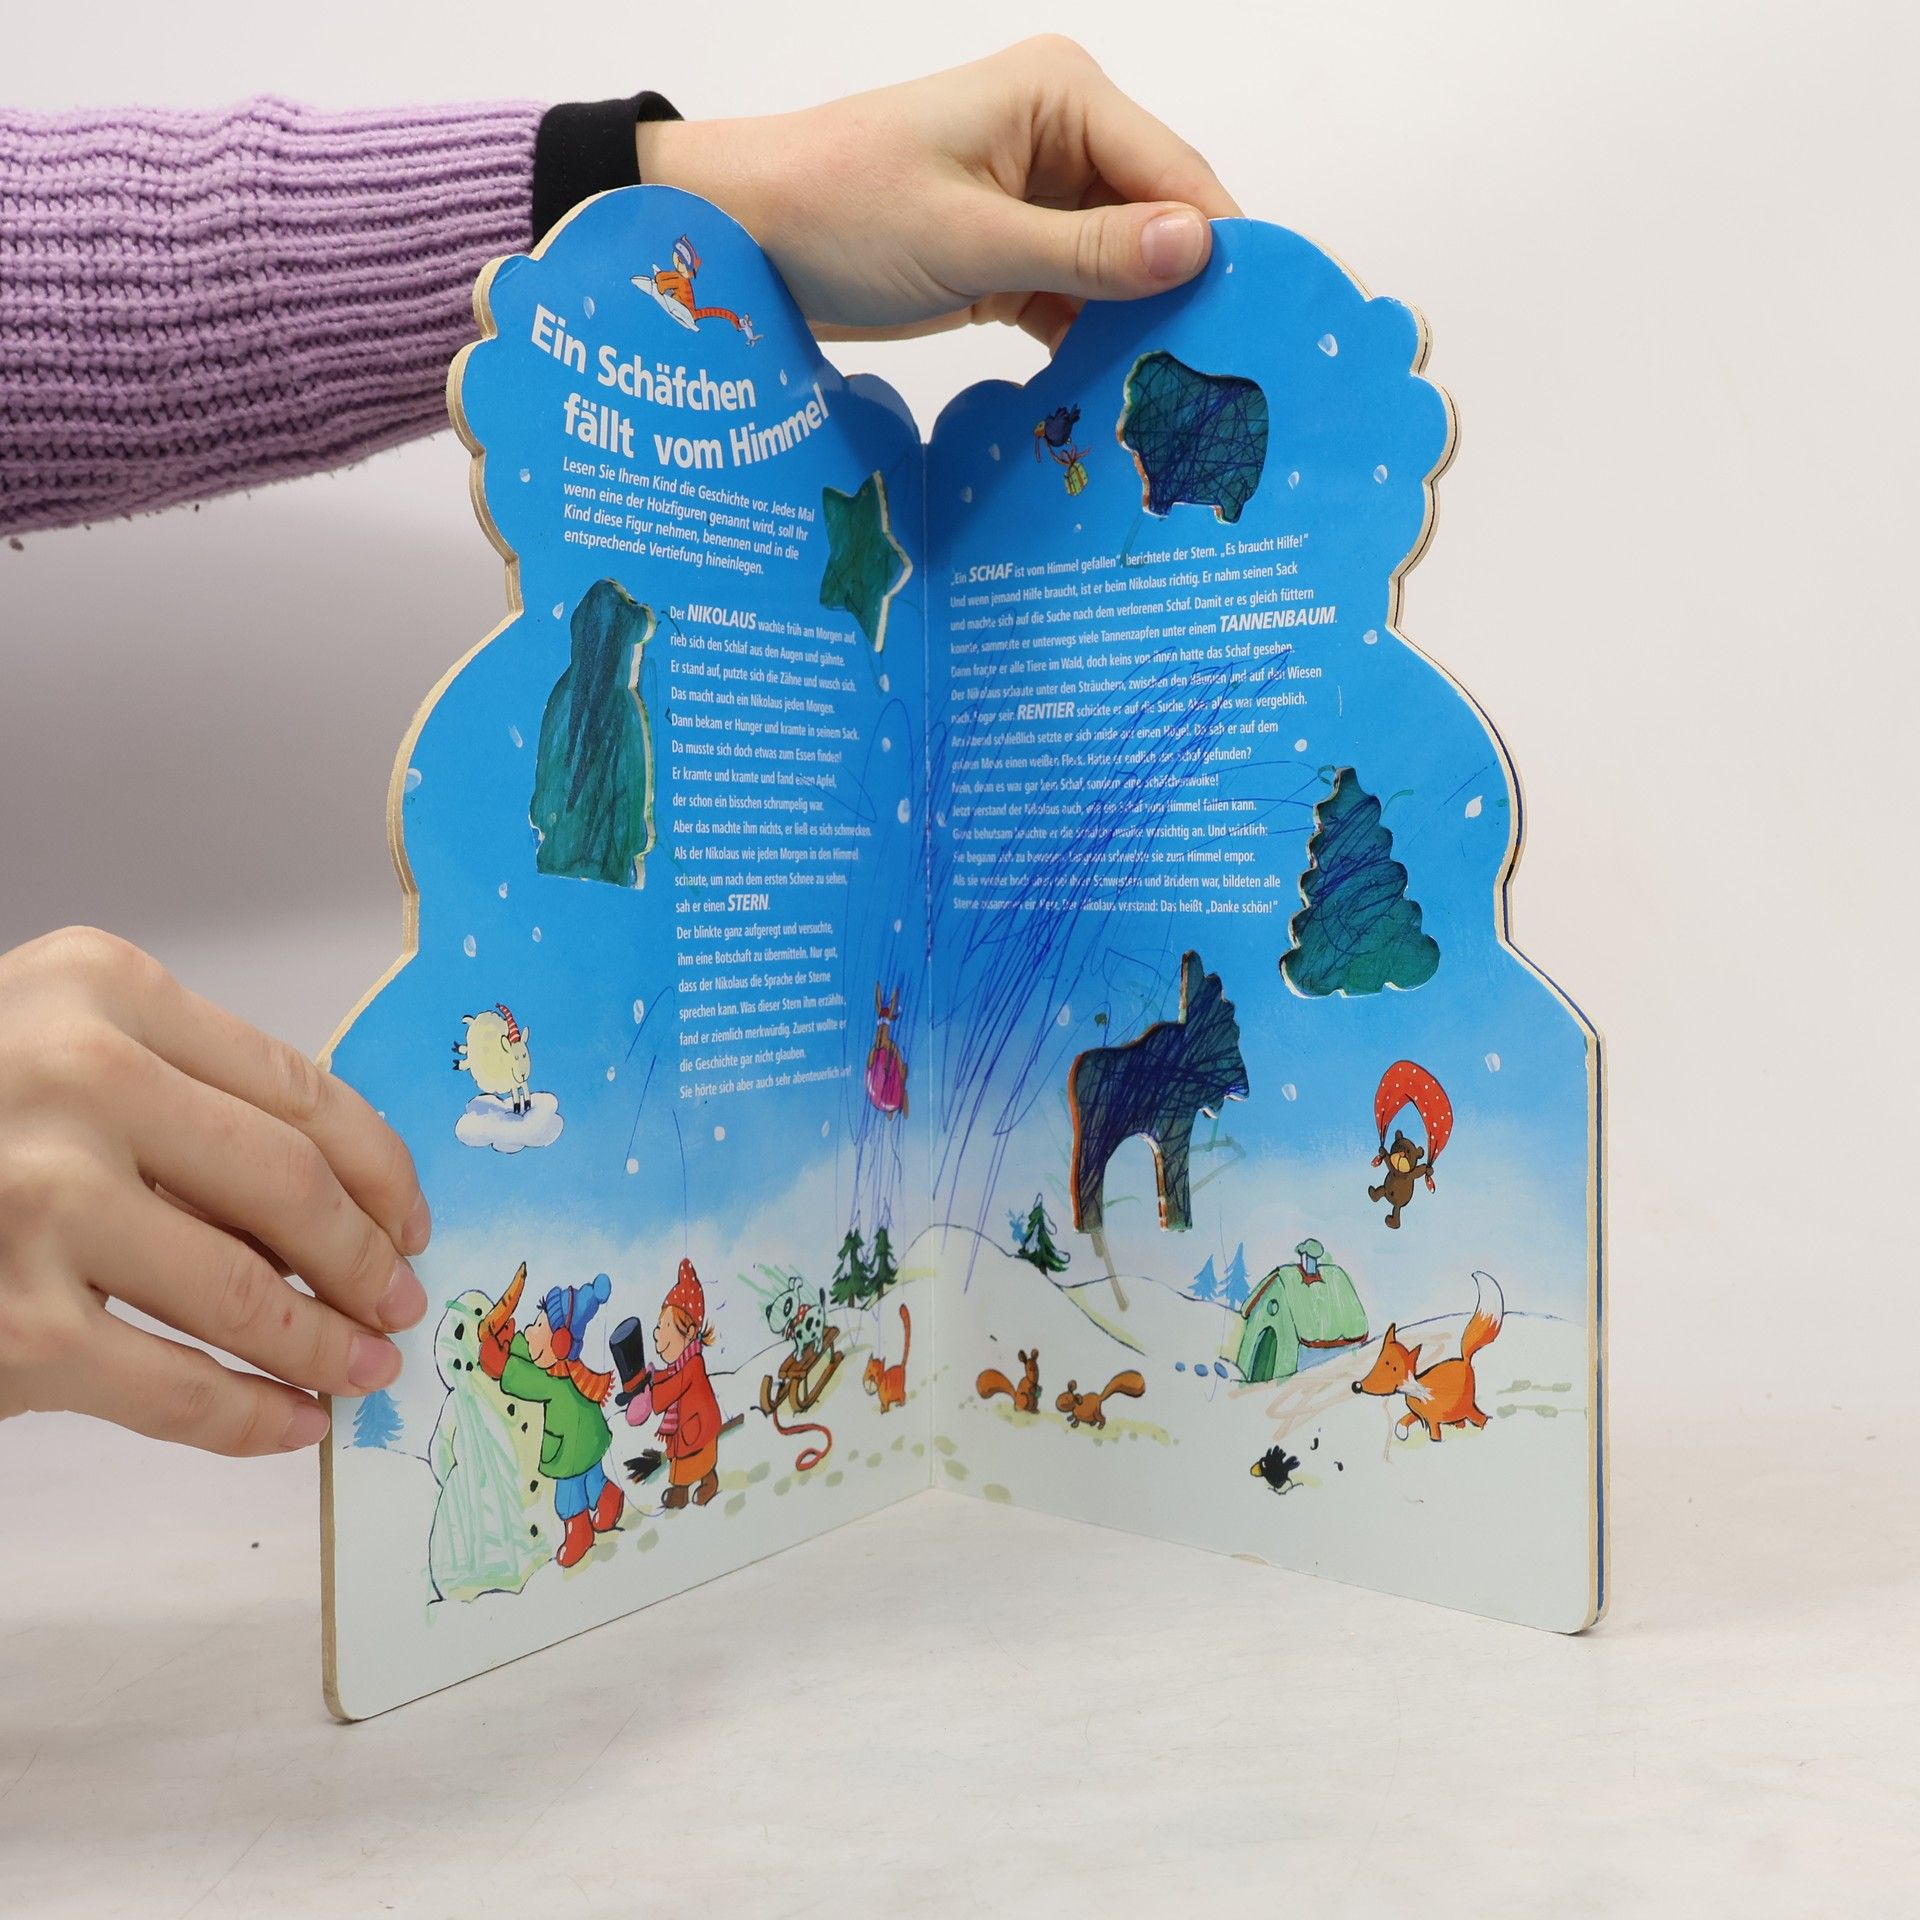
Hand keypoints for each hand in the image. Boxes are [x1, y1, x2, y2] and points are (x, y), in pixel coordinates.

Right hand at [0, 929, 430, 1454]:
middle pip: (291, 1188)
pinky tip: (293, 1423)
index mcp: (102, 990)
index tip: (412, 1217)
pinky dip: (251, 1417)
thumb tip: (344, 1200)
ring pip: (244, 1293)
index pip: (300, 1090)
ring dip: (326, 1343)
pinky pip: (172, 1389)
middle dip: (368, 1260)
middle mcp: (73, 1078)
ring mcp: (36, 1203)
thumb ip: (178, 1092)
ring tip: (364, 1367)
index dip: (382, 1169)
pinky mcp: (11, 1327)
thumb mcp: (55, 1046)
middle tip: (402, 1301)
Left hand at [638, 37, 1239, 349]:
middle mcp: (1063, 136)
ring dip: (1138, 332)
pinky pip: (1077, 300)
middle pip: (1160, 225)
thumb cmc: (838, 211)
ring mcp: (1039, 195)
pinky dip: (1090, 345)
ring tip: (1170, 406)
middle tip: (1221, 385)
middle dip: (1187, 299)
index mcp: (1061, 97)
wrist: (744, 236)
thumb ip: (1090, 252)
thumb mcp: (971, 239)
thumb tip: (1200, 249)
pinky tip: (1108, 399)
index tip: (1268, 326)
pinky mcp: (1013, 250)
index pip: (1178, 176)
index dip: (1227, 252)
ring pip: (1122, 271)